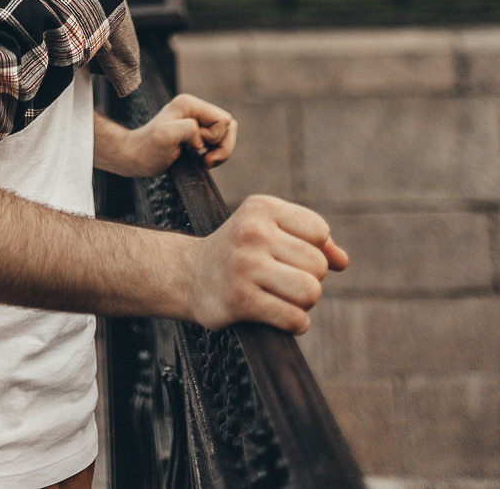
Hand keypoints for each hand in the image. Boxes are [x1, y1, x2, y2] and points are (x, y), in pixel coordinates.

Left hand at [105, 95, 238, 177]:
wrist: (134, 157)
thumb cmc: (147, 149)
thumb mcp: (166, 136)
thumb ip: (188, 129)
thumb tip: (201, 138)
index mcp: (189, 104)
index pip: (223, 119)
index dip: (215, 137)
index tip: (197, 149)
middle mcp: (194, 108)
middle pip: (228, 126)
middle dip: (222, 146)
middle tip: (205, 160)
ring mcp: (195, 120)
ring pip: (225, 134)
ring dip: (220, 151)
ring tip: (204, 162)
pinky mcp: (196, 132)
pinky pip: (218, 141)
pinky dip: (215, 154)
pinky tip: (201, 161)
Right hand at [183, 194, 349, 334]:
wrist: (188, 275)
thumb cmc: (240, 251)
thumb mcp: (269, 230)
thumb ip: (310, 241)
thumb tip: (343, 261)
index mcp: (261, 207)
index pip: (319, 231)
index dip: (315, 249)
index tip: (292, 256)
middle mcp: (252, 231)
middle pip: (318, 265)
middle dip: (309, 279)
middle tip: (283, 280)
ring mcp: (245, 265)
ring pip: (310, 291)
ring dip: (303, 303)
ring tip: (283, 298)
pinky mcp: (240, 299)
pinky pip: (293, 318)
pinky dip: (295, 323)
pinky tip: (276, 315)